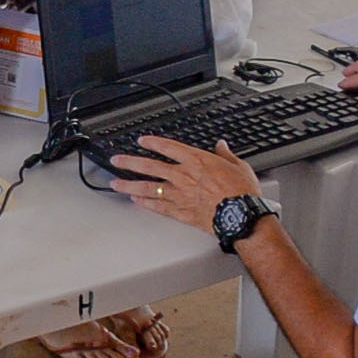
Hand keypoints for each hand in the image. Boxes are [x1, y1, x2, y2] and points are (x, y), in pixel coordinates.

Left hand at [106, 136, 259, 234]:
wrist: (241, 216)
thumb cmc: (241, 192)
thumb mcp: (238, 166)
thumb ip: (225, 154)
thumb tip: (221, 145)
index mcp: (196, 161)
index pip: (168, 147)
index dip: (152, 143)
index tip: (142, 141)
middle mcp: (183, 176)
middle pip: (148, 166)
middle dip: (129, 162)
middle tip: (116, 160)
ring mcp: (179, 194)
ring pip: (147, 187)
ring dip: (129, 184)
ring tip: (115, 183)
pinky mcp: (180, 212)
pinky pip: (157, 206)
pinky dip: (144, 202)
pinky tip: (135, 200)